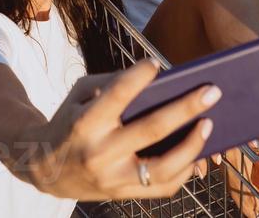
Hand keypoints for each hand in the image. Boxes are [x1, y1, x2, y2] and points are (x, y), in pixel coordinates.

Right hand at [24, 60, 216, 200]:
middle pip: (150, 130)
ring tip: (209, 125)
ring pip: (162, 168)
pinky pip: (162, 188)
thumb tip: (158, 78)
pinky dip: (184, 170)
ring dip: (192, 146)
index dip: (137, 77)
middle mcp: (100, 153)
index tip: (156, 63)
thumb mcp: (79, 94)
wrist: (45, 168)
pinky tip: (197, 152)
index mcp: (86, 123)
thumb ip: (113, 83)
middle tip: (212, 92)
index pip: (116, 96)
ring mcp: (113, 179)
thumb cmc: (70, 121)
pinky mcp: (123, 194)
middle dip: (186, 108)